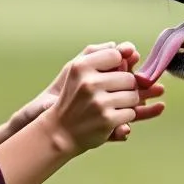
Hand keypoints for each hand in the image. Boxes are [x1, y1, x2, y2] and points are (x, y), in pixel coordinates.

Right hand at [0, 42, 164, 146]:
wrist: (50, 135)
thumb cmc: (64, 103)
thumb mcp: (76, 75)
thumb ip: (98, 58)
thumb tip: (128, 48)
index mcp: (81, 66)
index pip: (118, 56)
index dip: (124, 66)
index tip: (123, 72)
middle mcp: (89, 81)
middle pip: (129, 78)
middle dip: (131, 89)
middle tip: (125, 96)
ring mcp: (99, 101)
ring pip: (133, 98)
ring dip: (132, 107)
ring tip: (116, 111)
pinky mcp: (107, 121)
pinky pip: (131, 116)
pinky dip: (129, 121)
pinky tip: (120, 125)